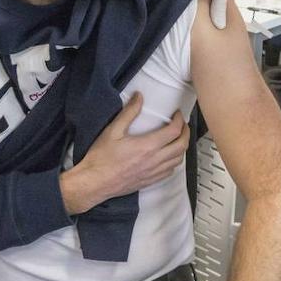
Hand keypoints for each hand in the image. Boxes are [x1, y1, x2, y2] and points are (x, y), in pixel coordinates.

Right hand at [59, 92, 189, 213]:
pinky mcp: (150, 181)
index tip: (177, 114)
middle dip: (186, 132)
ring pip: (178, 160)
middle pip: (182, 145)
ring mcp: (153, 172)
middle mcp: (154, 160)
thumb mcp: (113, 131)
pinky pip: (170, 171)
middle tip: (183, 124)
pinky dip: (175, 161)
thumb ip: (129, 113)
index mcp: (147, 146)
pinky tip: (169, 156)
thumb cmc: (101, 158)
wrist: (94, 182)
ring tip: (178, 138)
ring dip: (182, 147)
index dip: (180, 120)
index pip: (174, 131)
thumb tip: (139, 97)